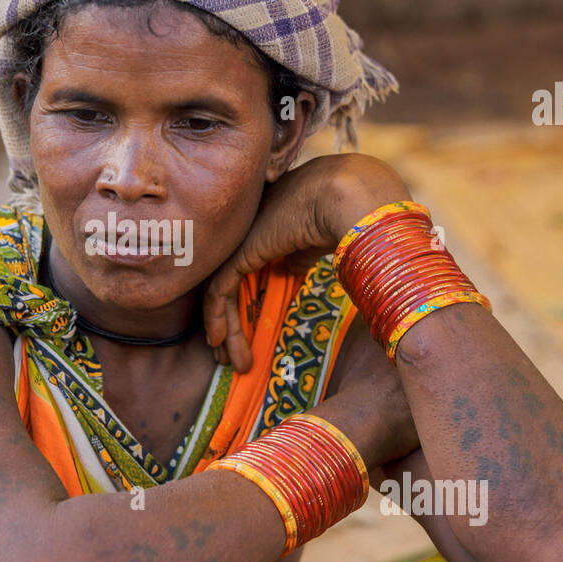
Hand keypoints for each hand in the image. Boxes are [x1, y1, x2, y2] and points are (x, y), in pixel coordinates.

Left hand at [202, 153, 410, 372]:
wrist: (344, 198)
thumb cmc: (344, 215)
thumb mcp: (315, 242)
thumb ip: (297, 256)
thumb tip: (291, 270)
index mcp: (267, 226)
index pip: (247, 271)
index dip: (244, 305)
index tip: (249, 336)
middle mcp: (248, 233)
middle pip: (230, 286)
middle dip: (229, 324)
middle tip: (230, 357)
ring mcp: (240, 242)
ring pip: (222, 294)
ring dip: (225, 331)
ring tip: (231, 362)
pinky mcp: (237, 254)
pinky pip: (218, 293)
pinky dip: (218, 320)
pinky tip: (220, 343)